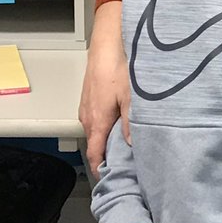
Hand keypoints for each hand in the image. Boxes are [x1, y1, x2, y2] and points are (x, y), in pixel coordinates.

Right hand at [80, 2, 128, 177]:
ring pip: (96, 130)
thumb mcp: (131, 96)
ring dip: (107, 138)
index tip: (111, 179)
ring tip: (126, 144)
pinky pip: (97, 117)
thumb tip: (134, 144)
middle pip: (95, 144)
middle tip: (126, 164)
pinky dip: (106, 123)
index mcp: (97, 121)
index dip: (101, 169)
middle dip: (107, 156)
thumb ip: (132, 122)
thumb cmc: (117, 67)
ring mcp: (87, 106)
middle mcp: (88, 116)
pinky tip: (120, 119)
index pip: (94, 155)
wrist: (106, 43)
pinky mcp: (90, 97)